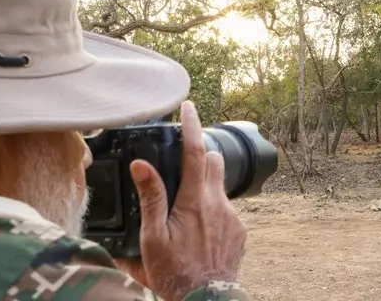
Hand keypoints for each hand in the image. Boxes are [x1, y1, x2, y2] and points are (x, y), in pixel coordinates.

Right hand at [114, 101, 246, 300]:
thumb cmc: (174, 273)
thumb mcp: (152, 237)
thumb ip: (150, 197)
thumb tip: (141, 164)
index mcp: (195, 201)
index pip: (195, 152)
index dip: (191, 126)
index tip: (188, 107)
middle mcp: (219, 205)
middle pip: (213, 162)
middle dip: (200, 156)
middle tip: (180, 165)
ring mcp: (233, 219)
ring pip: (219, 187)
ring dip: (204, 187)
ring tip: (184, 209)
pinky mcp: (240, 233)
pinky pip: (226, 209)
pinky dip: (212, 210)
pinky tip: (197, 231)